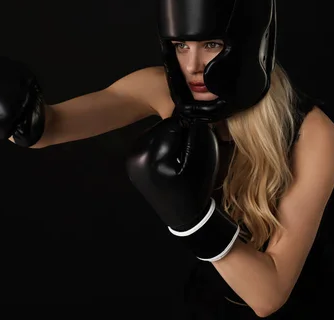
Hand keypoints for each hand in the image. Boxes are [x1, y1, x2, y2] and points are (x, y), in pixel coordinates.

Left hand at [126, 116, 239, 260]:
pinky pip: (150, 143)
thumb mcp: (202, 159)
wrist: (184, 217)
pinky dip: (161, 146)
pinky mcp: (132, 163)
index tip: (197, 138)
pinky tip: (169, 159)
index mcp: (151, 155)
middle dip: (177, 133)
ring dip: (169, 138)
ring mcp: (131, 159)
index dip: (188, 128)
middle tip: (188, 149)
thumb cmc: (195, 189)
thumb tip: (192, 115)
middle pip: (161, 127)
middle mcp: (135, 155)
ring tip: (179, 155)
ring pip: (155, 133)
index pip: (172, 124)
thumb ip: (196, 133)